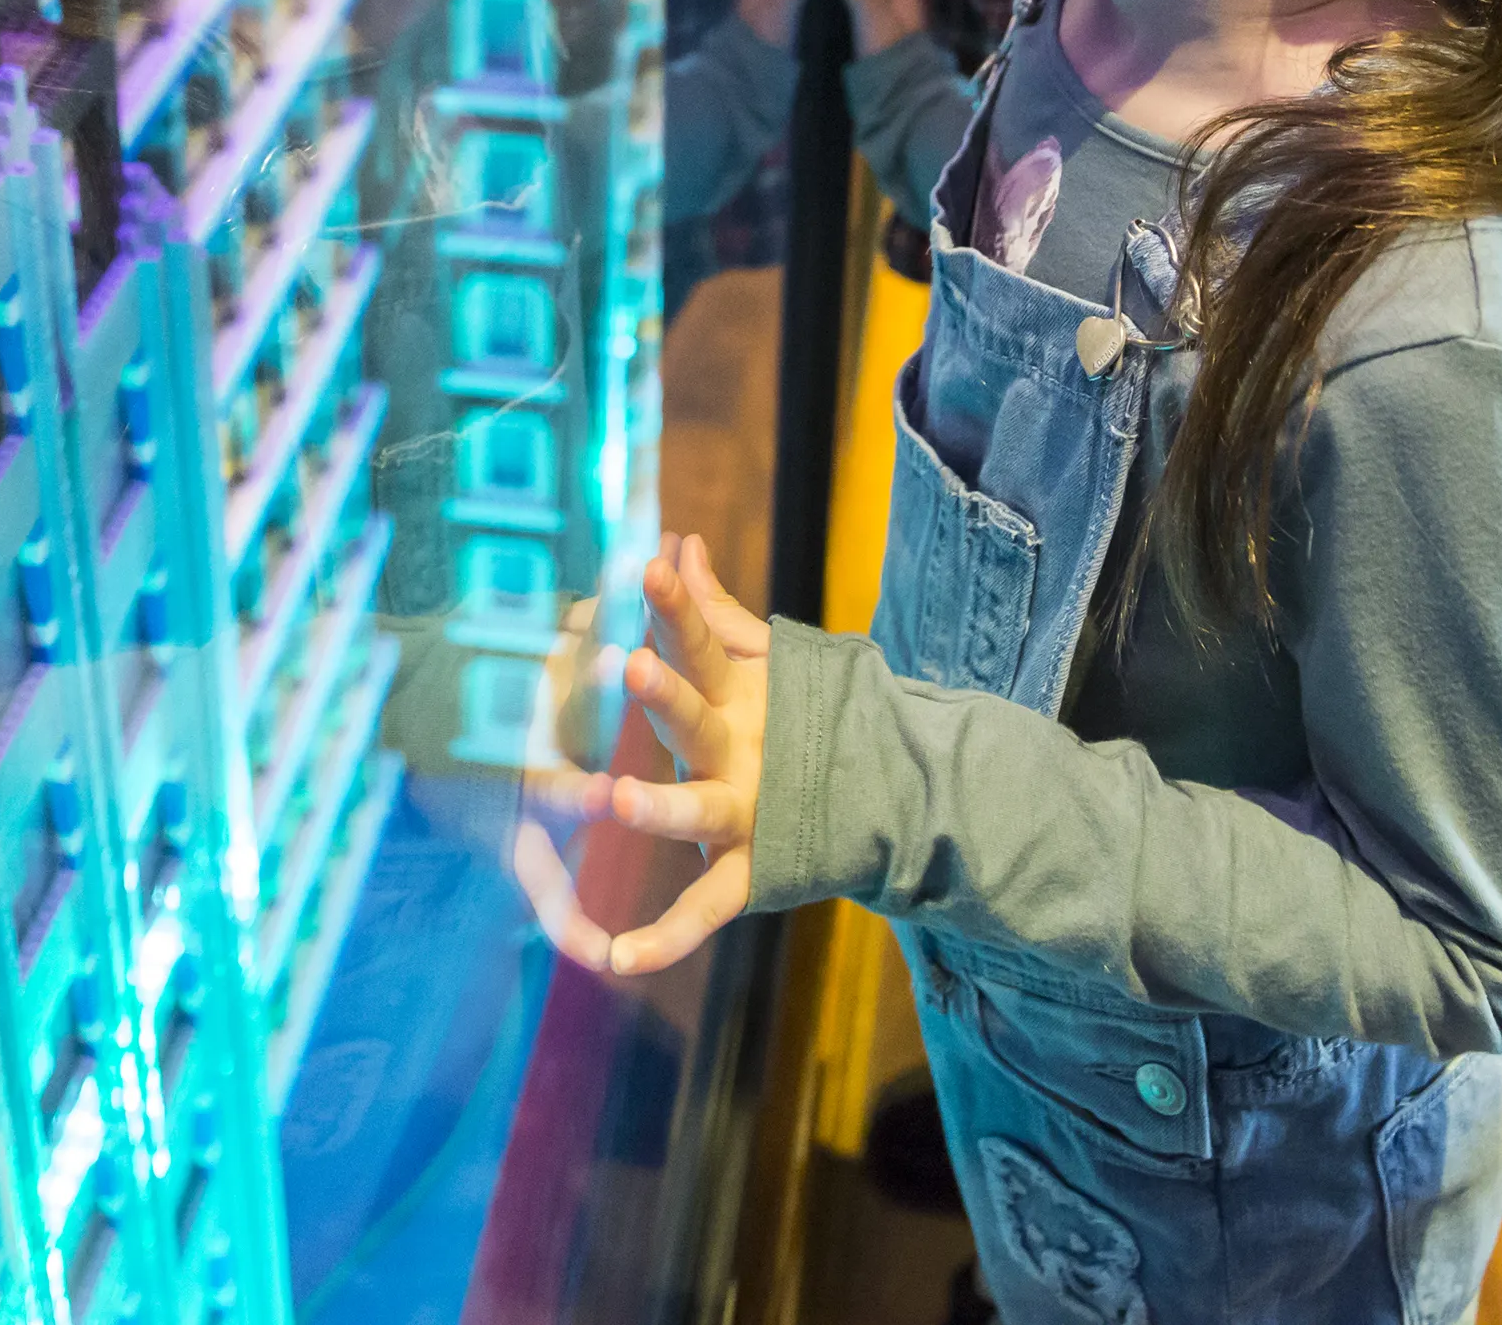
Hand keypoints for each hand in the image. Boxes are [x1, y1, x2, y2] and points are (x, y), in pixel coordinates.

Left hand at [513, 533, 770, 978]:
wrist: (886, 795)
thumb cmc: (796, 717)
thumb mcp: (760, 661)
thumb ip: (711, 611)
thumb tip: (678, 541)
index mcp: (738, 695)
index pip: (703, 644)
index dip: (678, 608)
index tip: (652, 563)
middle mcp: (741, 751)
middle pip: (697, 720)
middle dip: (665, 696)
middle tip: (631, 665)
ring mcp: (748, 812)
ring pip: (701, 810)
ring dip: (659, 807)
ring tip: (616, 801)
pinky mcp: (752, 871)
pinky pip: (707, 909)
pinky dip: (667, 939)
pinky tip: (615, 960)